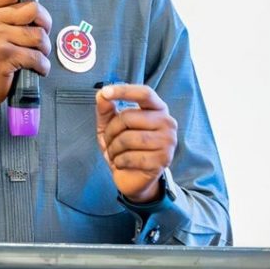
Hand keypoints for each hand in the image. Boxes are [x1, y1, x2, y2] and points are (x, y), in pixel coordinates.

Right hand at [0, 0, 53, 129]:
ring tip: (38, 57)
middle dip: (46, 24)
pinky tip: (38, 70)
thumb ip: (7, 17)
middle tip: (43, 38)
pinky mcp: (5, 57)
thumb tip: (37, 8)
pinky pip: (37, 57)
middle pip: (33, 10)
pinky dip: (43, 66)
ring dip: (45, 50)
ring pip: (39, 35)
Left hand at [95, 84, 177, 202]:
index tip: (105, 93)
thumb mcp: (110, 125)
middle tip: (110, 141)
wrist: (133, 177)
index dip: (124, 91)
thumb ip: (106, 109)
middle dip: (111, 130)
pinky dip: (119, 161)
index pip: (144, 93)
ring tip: (116, 153)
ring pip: (127, 138)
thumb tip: (101, 95)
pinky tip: (122, 163)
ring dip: (113, 148)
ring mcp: (167, 142)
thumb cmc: (124, 147)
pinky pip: (130, 157)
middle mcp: (167, 122)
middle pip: (128, 117)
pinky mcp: (162, 161)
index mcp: (157, 108)